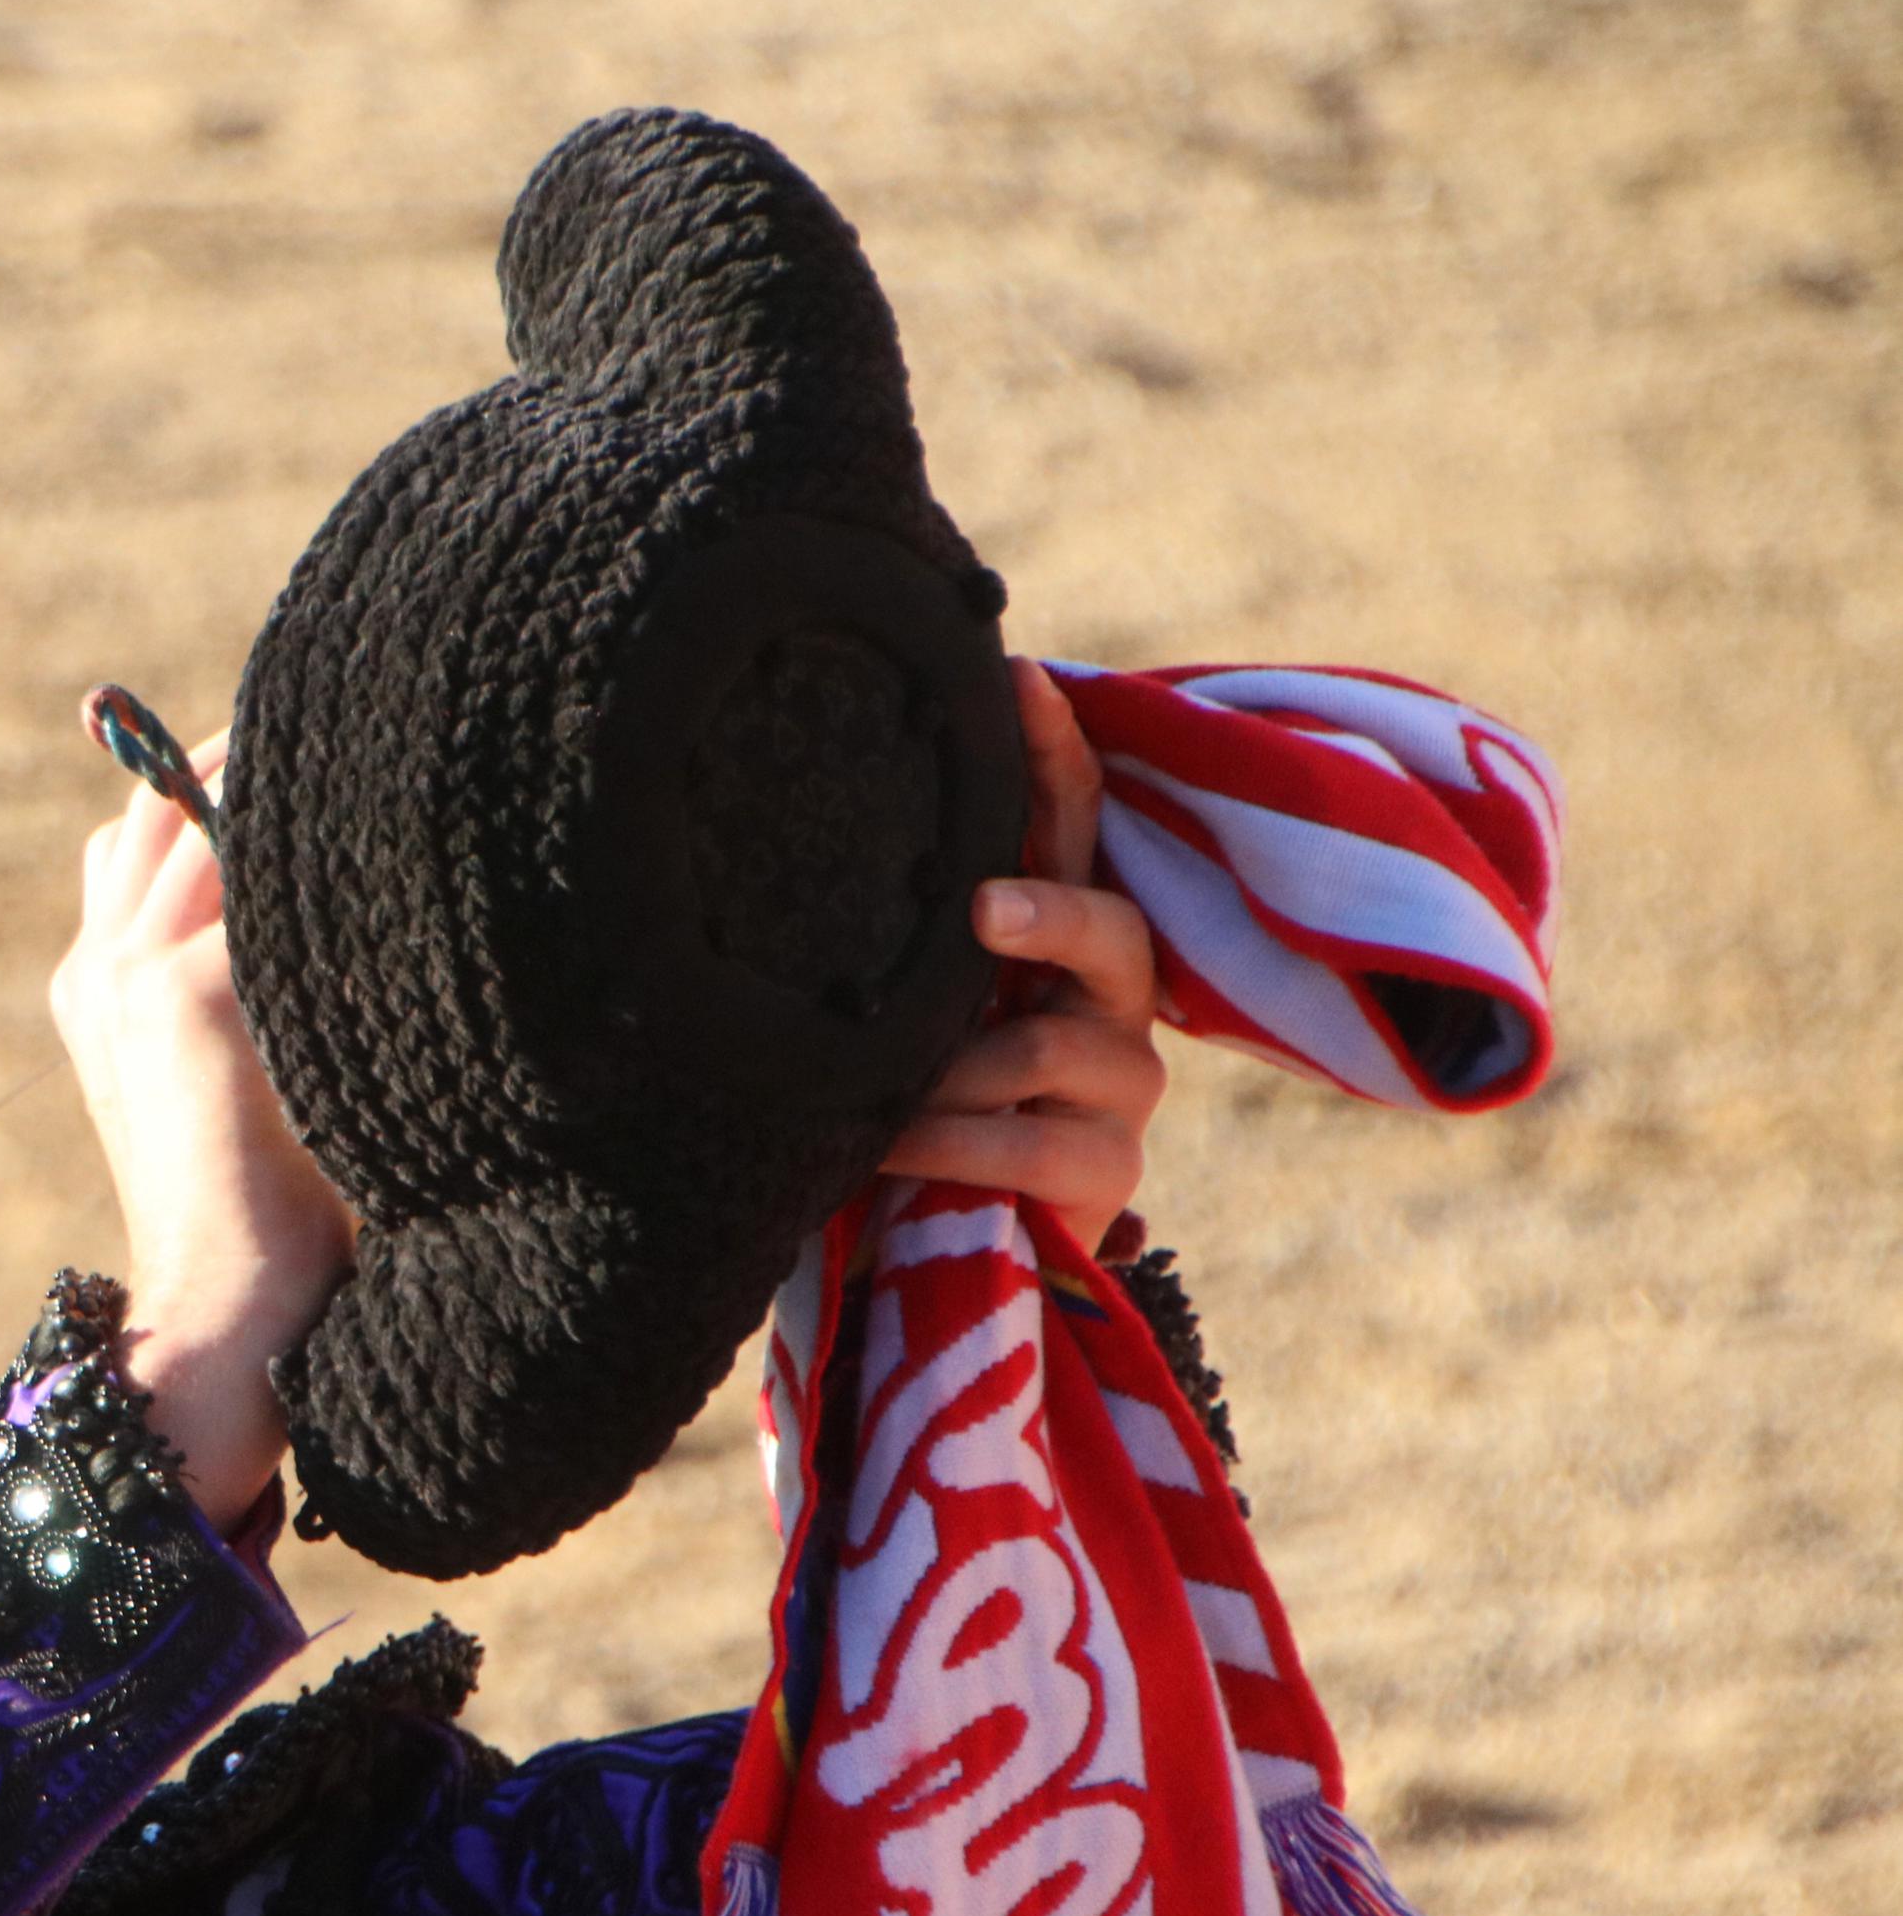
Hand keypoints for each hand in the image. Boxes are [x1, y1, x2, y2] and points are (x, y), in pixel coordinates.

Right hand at [49, 715, 352, 1525]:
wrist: (223, 1312)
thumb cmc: (270, 1217)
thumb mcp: (250, 1083)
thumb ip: (269, 995)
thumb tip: (368, 916)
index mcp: (96, 982)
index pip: (142, 830)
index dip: (216, 777)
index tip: (317, 753)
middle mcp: (101, 963)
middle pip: (161, 799)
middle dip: (254, 755)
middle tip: (366, 733)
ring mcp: (132, 972)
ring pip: (205, 817)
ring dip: (291, 789)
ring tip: (394, 768)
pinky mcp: (186, 997)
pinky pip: (264, 881)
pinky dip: (334, 860)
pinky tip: (412, 851)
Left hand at [881, 657, 1165, 1252]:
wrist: (930, 1238)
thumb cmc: (911, 1098)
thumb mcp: (901, 1009)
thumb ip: (895, 938)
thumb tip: (795, 833)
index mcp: (1056, 938)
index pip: (1071, 829)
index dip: (1057, 757)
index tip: (1022, 677)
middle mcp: (1106, 999)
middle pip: (1112, 930)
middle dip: (1051, 915)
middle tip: (984, 909)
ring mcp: (1120, 1084)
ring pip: (1044, 1053)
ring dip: (947, 1077)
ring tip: (880, 1096)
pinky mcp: (1110, 1168)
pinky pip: (1024, 1145)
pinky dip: (943, 1147)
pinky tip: (884, 1149)